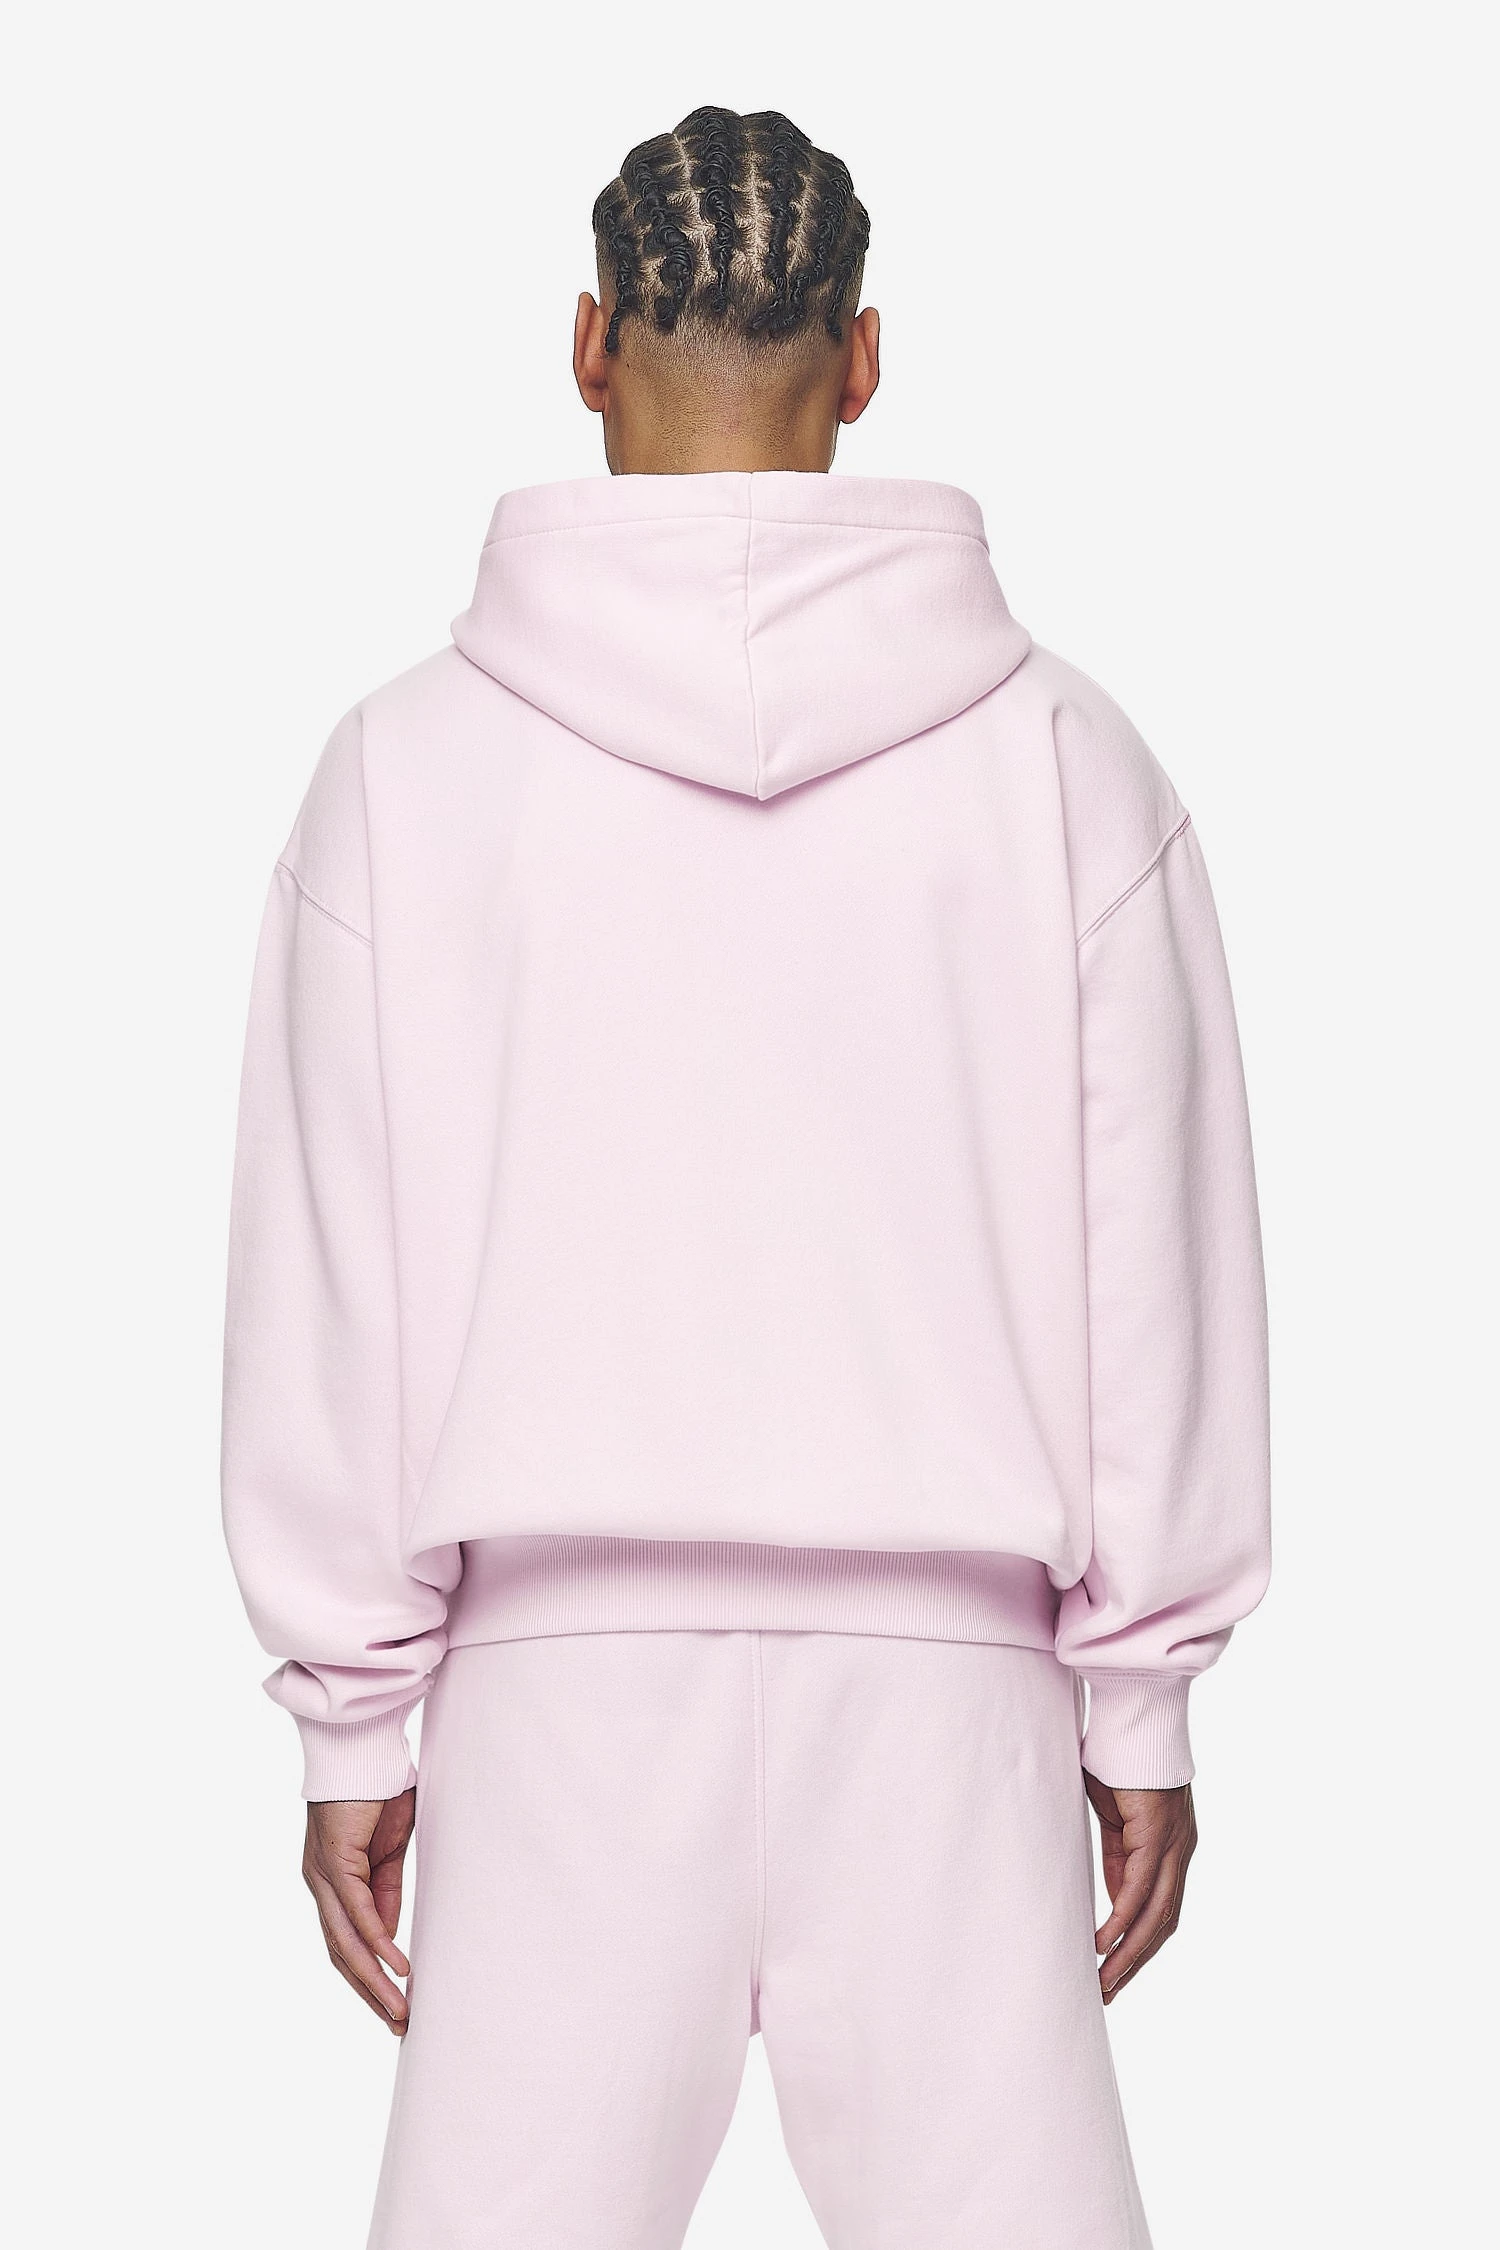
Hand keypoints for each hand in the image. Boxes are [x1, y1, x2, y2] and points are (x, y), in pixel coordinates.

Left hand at [303, 1790, 415, 2033]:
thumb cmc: (378, 1792)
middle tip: (397, 2026)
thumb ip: (387, 1893)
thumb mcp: (390, 1852)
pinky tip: (396, 1967)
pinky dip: (376, 1943)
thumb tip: (388, 1938)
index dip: (369, 1978)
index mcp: (333, 1885)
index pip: (346, 1945)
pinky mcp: (335, 1865)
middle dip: (369, 1994)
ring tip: (399, 2010)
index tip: (394, 2007)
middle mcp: (320, 1888)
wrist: (362, 1750)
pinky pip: (357, 1914)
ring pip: (345, 1944)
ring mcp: (323, 1879)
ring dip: (373, 1982)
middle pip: (340, 1956)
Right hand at [1083, 1773, 1196, 2002]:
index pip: (1160, 1910)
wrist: (1133, 1720)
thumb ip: (1119, 1859)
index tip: (1115, 1972)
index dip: (1140, 1945)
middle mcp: (1180, 1853)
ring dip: (1130, 1955)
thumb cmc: (1119, 1762)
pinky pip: (1140, 1889)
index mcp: (1171, 1850)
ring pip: (1157, 1916)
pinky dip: (1123, 1921)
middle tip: (1108, 1994)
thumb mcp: (1116, 1822)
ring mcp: (1173, 1847)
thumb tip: (1116, 1901)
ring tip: (1104, 1983)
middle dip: (1136, 1963)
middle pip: (1164, 1924)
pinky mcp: (1157, 1836)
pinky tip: (1102, 1945)